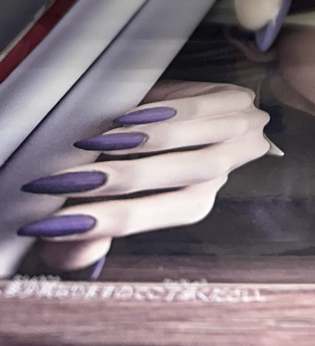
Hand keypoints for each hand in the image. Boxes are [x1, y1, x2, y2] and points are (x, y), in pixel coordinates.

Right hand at [18, 82, 270, 274]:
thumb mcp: (107, 190)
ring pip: (194, 144)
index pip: (148, 217)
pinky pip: (205, 108)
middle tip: (64, 181)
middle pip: (178, 182)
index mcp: (190, 203)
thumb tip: (73, 246)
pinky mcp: (236, 100)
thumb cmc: (136, 150)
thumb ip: (87, 228)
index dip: (100, 223)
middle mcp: (217, 175)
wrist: (174, 100)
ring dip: (143, 145)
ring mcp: (234, 136)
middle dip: (119, 182)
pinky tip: (127, 115)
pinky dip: (167, 113)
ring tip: (94, 145)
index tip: (47, 226)